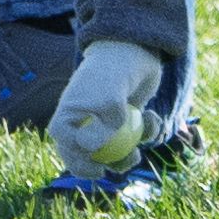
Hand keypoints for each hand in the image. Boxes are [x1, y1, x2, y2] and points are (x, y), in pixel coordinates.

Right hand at [46, 39, 165, 177]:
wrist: (134, 49)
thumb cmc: (115, 73)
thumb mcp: (109, 101)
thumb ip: (102, 128)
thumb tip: (90, 152)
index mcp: (68, 116)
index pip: (67, 148)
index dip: (80, 163)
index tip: (100, 169)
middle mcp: (83, 122)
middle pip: (91, 156)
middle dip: (113, 162)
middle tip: (131, 160)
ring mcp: (105, 122)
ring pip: (116, 151)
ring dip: (134, 148)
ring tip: (148, 132)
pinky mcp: (126, 119)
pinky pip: (135, 138)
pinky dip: (147, 131)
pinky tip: (152, 116)